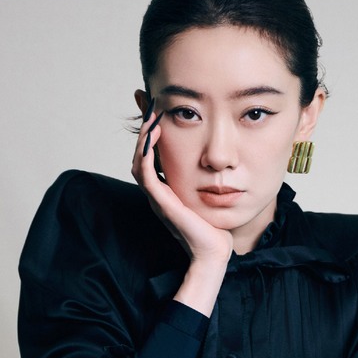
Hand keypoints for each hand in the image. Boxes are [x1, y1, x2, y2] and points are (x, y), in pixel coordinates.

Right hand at [132, 108, 232, 268]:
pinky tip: (153, 138)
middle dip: (143, 130)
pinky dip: (146, 155)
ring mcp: (157, 200)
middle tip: (147, 105)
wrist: (214, 253)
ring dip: (143, 139)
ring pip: (139, 163)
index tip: (156, 110)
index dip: (150, 134)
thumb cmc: (214, 228)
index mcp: (166, 192)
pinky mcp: (162, 204)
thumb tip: (218, 161)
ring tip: (151, 117)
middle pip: (140, 156)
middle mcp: (158, 195)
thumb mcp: (209, 196)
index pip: (150, 158)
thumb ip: (206, 179)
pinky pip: (146, 176)